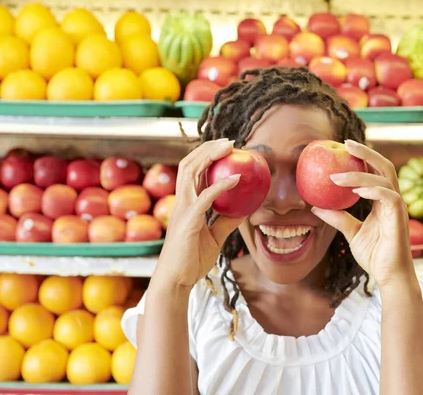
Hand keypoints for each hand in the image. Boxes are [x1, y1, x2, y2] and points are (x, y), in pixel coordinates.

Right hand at [155, 139, 244, 287]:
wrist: (177, 280)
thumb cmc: (191, 260)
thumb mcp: (215, 237)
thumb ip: (226, 222)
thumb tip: (245, 211)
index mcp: (186, 203)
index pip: (194, 171)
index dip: (207, 156)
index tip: (227, 148)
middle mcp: (181, 201)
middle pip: (190, 164)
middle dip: (208, 148)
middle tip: (230, 142)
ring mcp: (182, 209)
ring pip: (191, 172)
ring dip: (210, 157)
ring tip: (229, 148)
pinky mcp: (188, 221)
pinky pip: (205, 198)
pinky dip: (220, 186)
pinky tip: (236, 180)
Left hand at [311, 139, 414, 288]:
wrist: (388, 276)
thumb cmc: (374, 255)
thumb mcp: (351, 232)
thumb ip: (338, 217)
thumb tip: (316, 207)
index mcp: (382, 201)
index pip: (375, 172)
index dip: (362, 158)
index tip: (343, 148)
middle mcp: (392, 200)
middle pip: (384, 166)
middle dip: (366, 153)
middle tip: (345, 144)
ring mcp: (397, 208)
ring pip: (383, 179)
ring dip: (359, 175)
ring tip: (335, 177)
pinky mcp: (398, 218)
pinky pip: (389, 197)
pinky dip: (373, 190)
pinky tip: (356, 191)